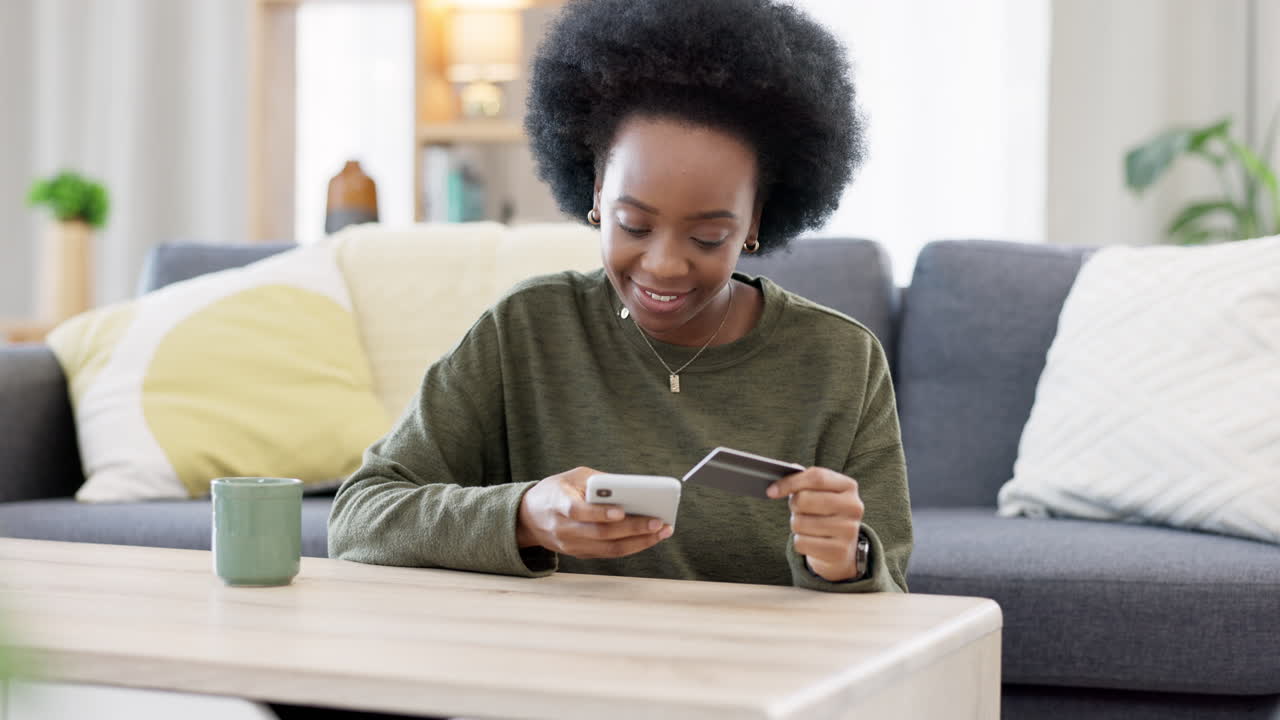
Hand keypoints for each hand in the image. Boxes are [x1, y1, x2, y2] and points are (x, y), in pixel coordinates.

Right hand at [517, 467, 673, 558]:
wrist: (528, 518)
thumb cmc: (556, 490)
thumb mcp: (572, 477)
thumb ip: (598, 481)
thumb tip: (631, 489)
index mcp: (557, 503)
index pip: (578, 512)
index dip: (600, 513)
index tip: (622, 511)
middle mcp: (563, 528)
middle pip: (600, 533)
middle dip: (633, 528)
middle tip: (659, 522)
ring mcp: (571, 545)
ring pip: (608, 548)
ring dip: (639, 542)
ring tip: (662, 532)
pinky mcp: (579, 554)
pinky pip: (608, 553)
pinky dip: (631, 546)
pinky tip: (649, 538)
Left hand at [767, 467, 864, 581]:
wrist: (843, 546)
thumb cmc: (825, 512)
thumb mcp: (821, 493)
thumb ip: (803, 482)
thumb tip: (776, 486)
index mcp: (849, 486)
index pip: (816, 477)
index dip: (790, 482)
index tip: (771, 490)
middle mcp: (853, 507)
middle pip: (804, 499)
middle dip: (793, 505)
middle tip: (798, 509)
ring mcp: (848, 530)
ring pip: (800, 523)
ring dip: (796, 525)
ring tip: (808, 525)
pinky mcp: (839, 551)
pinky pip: (801, 543)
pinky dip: (800, 542)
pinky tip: (812, 540)